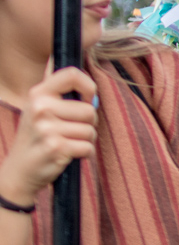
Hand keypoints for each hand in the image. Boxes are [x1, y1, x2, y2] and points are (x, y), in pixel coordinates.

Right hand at [0, 66, 98, 205]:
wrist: (20, 169)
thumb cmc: (38, 137)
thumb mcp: (40, 109)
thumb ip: (62, 96)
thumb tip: (93, 95)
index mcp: (37, 93)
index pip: (72, 74)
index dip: (89, 87)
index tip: (88, 100)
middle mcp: (40, 108)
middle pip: (89, 110)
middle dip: (88, 123)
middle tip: (70, 131)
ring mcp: (47, 128)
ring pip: (90, 130)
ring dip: (85, 140)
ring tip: (66, 142)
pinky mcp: (56, 147)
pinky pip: (88, 147)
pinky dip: (84, 153)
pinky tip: (67, 154)